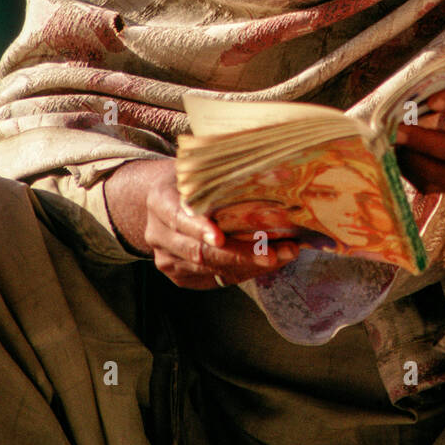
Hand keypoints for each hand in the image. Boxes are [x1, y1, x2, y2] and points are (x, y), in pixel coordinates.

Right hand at [105, 158, 303, 289]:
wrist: (162, 201)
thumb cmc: (191, 179)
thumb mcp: (196, 166)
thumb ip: (218, 170)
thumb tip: (271, 164)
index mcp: (160, 200)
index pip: (179, 217)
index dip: (200, 228)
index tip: (220, 236)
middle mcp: (158, 234)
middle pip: (199, 252)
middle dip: (241, 254)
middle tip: (277, 251)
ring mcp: (166, 258)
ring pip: (210, 269)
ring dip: (251, 265)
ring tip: (286, 254)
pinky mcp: (180, 276)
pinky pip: (214, 280)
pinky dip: (245, 272)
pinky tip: (270, 261)